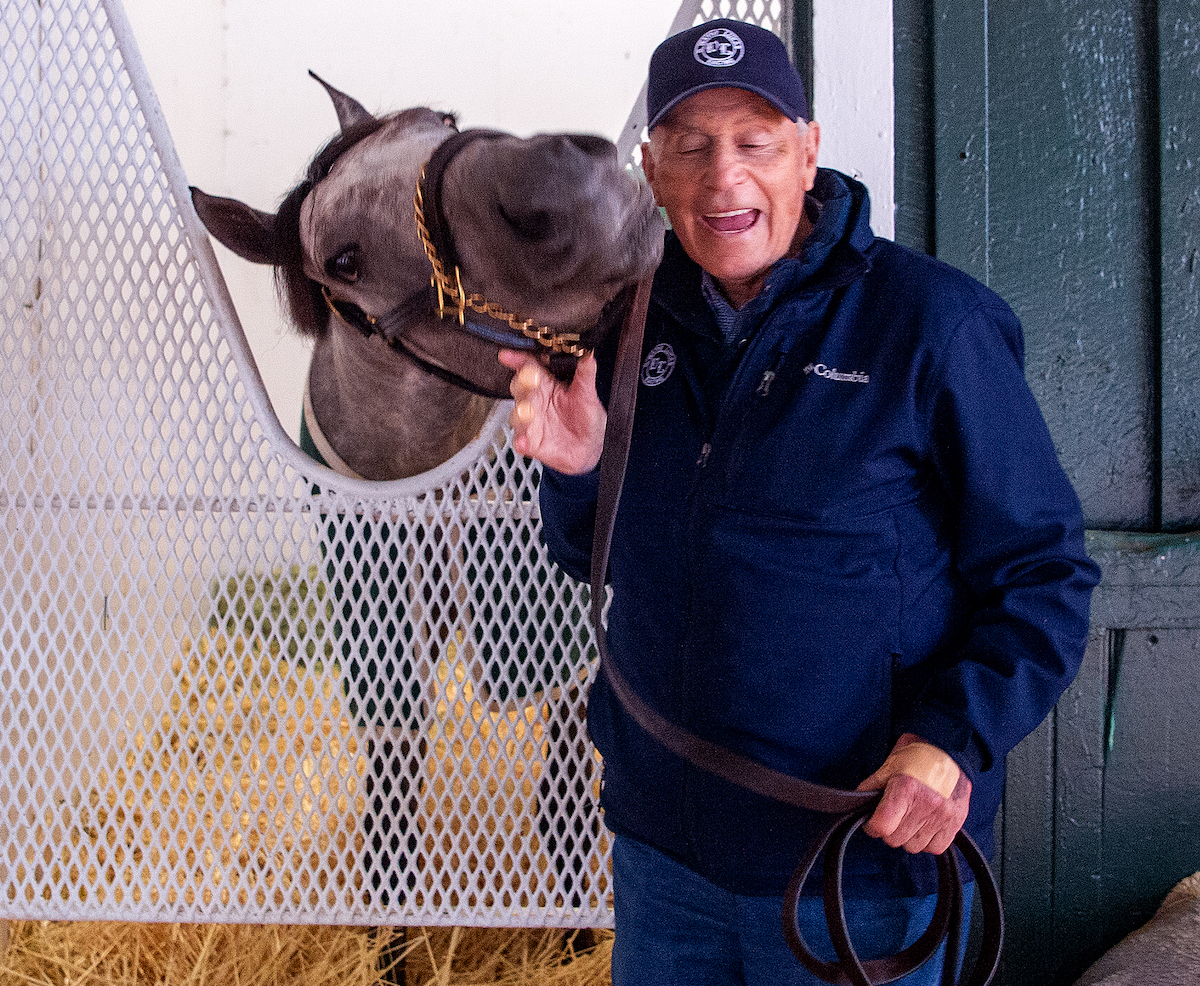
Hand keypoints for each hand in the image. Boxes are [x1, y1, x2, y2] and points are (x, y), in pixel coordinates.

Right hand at [498, 350, 606, 474]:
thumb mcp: (587, 394)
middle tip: (530, 378)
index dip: (517, 360)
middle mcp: (535, 401)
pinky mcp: (531, 442)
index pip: (528, 367)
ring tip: (528, 411)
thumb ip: (585, 374)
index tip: (507, 356)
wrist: (591, 447)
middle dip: (523, 383)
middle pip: (520, 387)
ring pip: (517, 414)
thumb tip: (588, 354)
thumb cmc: (586, 418)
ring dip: (521, 413)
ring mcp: (531, 422)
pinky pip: (521, 441)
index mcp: (546, 384)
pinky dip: (521, 441)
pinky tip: (523, 442)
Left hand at [856, 733, 971, 855]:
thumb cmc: (917, 754)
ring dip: (908, 837)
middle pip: (896, 839)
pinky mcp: (956, 821)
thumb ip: (872, 786)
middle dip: (889, 830)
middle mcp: (927, 804)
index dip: (872, 826)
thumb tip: (858, 803)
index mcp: (906, 789)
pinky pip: (935, 848)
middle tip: (892, 817)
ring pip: (914, 847)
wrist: (949, 747)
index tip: (872, 822)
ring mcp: (943, 815)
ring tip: (909, 819)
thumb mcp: (890, 765)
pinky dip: (927, 841)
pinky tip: (924, 826)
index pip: (882, 826)